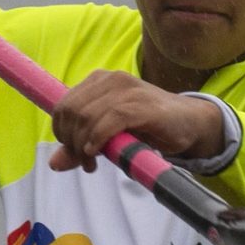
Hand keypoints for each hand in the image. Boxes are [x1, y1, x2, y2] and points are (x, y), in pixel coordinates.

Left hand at [49, 71, 225, 172]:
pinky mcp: (142, 105)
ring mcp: (127, 90)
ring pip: (87, 117)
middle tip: (85, 161)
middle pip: (71, 112)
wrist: (189, 122)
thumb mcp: (109, 137)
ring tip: (93, 163)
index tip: (72, 152)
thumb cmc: (149, 127)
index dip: (61, 132)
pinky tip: (98, 152)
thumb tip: (54, 164)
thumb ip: (81, 146)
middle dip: (71, 142)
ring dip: (84, 146)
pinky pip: (110, 120)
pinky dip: (98, 138)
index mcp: (99, 81)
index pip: (63, 105)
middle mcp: (111, 80)